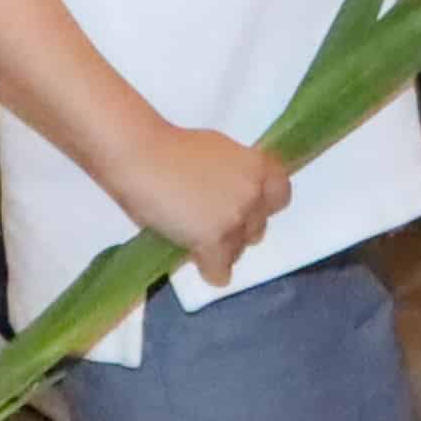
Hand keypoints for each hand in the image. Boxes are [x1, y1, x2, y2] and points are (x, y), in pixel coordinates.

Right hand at [116, 116, 293, 292]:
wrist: (139, 156)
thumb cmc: (169, 148)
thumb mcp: (217, 151)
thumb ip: (235, 173)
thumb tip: (234, 194)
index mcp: (257, 166)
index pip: (281, 196)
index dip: (260, 205)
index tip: (241, 206)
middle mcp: (253, 193)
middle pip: (256, 229)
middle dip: (235, 230)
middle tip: (207, 222)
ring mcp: (235, 218)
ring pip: (237, 252)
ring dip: (220, 250)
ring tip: (192, 237)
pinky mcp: (213, 241)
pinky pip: (220, 273)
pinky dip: (208, 271)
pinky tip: (195, 260)